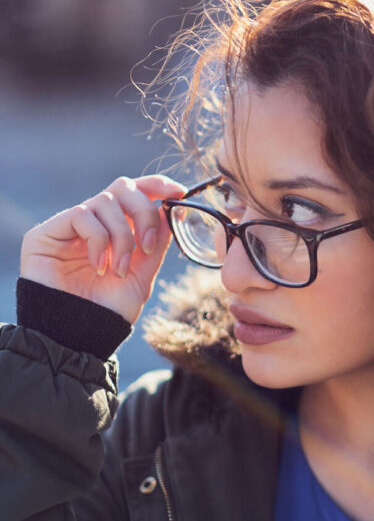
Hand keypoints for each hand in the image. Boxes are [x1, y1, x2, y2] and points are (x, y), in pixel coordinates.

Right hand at [20, 175, 186, 323]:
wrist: (80, 334)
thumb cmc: (109, 310)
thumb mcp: (143, 275)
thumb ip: (156, 243)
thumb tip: (170, 211)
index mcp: (117, 228)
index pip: (136, 192)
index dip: (158, 186)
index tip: (179, 193)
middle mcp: (94, 222)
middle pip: (124, 187)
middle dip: (143, 212)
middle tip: (147, 247)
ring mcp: (70, 225)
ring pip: (106, 201)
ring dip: (122, 237)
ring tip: (119, 270)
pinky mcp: (47, 232)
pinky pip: (82, 214)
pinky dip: (99, 240)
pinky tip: (98, 266)